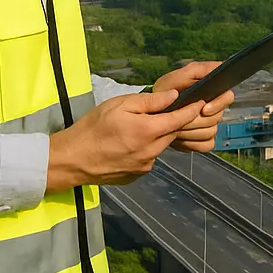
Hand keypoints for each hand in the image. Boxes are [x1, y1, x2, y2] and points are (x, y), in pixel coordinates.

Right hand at [46, 88, 204, 191]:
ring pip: (160, 147)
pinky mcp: (136, 176)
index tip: (201, 101)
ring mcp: (144, 166)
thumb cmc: (93, 128)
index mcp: (149, 131)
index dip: (192, 110)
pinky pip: (148, 159)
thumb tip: (174, 96)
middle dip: (171, 122)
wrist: (71, 160)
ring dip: (157, 137)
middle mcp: (151, 152)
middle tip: (161, 112)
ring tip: (138, 129)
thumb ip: (150, 101)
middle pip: (171, 133)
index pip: (181, 119)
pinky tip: (128, 145)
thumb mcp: (120, 105)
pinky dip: (145, 150)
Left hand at [153, 61, 235, 152]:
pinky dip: (193, 143)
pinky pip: (206, 145)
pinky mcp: (202, 140)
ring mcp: (209, 125)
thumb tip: (218, 68)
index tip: (204, 109)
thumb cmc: (164, 92)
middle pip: (217, 118)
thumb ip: (198, 70)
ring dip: (192, 132)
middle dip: (197, 120)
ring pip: (211, 132)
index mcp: (211, 91)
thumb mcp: (178, 76)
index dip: (218, 104)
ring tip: (177, 127)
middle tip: (180, 119)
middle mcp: (214, 108)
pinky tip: (181, 138)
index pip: (228, 97)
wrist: (152, 112)